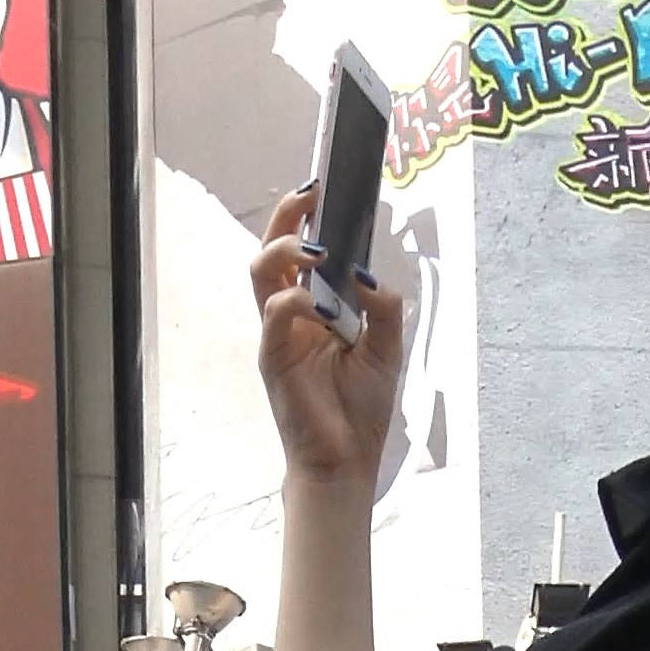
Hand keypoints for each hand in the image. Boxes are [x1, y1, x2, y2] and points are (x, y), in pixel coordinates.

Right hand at [251, 186, 404, 484]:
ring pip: (262, 272)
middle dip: (288, 216)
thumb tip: (365, 272)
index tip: (326, 189)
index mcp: (317, 307)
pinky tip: (320, 307)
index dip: (309, 218)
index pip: (304, 252)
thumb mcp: (387, 349)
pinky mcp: (273, 356)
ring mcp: (279, 333)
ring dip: (287, 250)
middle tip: (311, 195)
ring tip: (317, 252)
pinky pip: (274, 314)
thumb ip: (382, 307)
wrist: (346, 460)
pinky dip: (295, 302)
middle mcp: (293, 314)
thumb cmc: (362, 409)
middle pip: (273, 249)